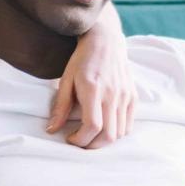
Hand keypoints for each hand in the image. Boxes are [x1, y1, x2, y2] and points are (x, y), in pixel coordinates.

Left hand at [47, 29, 134, 148]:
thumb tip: (51, 130)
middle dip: (92, 145)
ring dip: (104, 140)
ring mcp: (125, 96)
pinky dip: (117, 131)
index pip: (93, 126)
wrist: (105, 40)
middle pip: (109, 135)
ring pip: (120, 133)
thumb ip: (61, 106)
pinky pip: (129, 124)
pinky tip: (105, 125)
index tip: (70, 138)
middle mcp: (112, 94)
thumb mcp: (66, 80)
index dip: (80, 140)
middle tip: (80, 141)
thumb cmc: (82, 59)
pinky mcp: (132, 96)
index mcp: (93, 89)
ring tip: (91, 133)